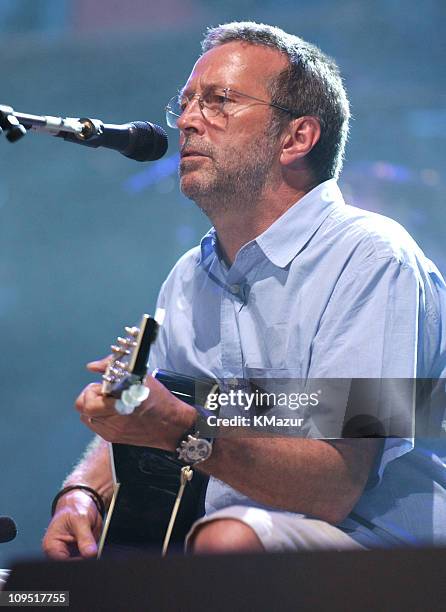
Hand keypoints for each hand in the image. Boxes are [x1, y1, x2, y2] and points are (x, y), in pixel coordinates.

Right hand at [42, 490, 101, 559]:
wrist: (83, 501)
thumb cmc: (75, 506)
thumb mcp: (81, 519)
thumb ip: (85, 538)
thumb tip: (89, 554)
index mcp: (51, 545)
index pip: (63, 562)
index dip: (78, 560)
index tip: (88, 553)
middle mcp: (58, 552)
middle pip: (73, 563)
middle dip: (85, 554)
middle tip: (90, 538)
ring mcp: (70, 552)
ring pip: (84, 560)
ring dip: (91, 550)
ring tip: (89, 532)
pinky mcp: (80, 551)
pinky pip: (89, 555)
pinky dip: (94, 548)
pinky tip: (92, 535)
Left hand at [75, 374, 196, 450]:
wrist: (173, 426)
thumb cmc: (160, 400)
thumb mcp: (140, 377)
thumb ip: (113, 368)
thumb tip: (92, 366)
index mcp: (120, 404)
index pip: (88, 399)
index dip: (95, 389)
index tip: (106, 385)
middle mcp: (113, 421)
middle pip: (82, 409)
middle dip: (90, 397)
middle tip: (104, 392)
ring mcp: (111, 432)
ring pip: (86, 417)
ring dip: (93, 407)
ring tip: (109, 402)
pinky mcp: (113, 438)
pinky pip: (95, 425)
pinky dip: (99, 416)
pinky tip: (113, 411)